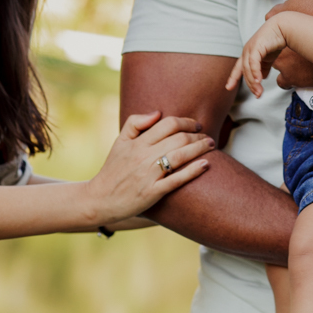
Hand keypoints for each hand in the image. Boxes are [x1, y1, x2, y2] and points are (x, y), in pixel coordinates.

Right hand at [86, 112, 213, 224]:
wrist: (100, 199)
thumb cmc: (113, 169)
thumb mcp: (119, 141)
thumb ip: (135, 123)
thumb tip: (158, 113)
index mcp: (137, 143)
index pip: (168, 124)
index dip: (186, 122)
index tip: (196, 125)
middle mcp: (143, 157)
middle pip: (178, 139)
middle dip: (198, 136)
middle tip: (208, 137)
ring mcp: (149, 175)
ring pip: (181, 156)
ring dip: (200, 149)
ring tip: (211, 146)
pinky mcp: (152, 193)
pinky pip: (177, 180)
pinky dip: (193, 171)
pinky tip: (206, 165)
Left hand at [226, 17, 287, 96]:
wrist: (283, 28)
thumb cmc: (276, 41)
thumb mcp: (269, 57)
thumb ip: (264, 67)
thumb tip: (262, 78)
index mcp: (248, 53)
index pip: (238, 68)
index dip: (233, 78)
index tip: (228, 87)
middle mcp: (247, 51)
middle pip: (244, 72)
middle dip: (250, 85)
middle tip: (257, 95)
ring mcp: (250, 48)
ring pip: (248, 69)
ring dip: (254, 82)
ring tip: (259, 92)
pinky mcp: (256, 47)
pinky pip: (253, 63)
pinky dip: (255, 73)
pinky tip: (260, 81)